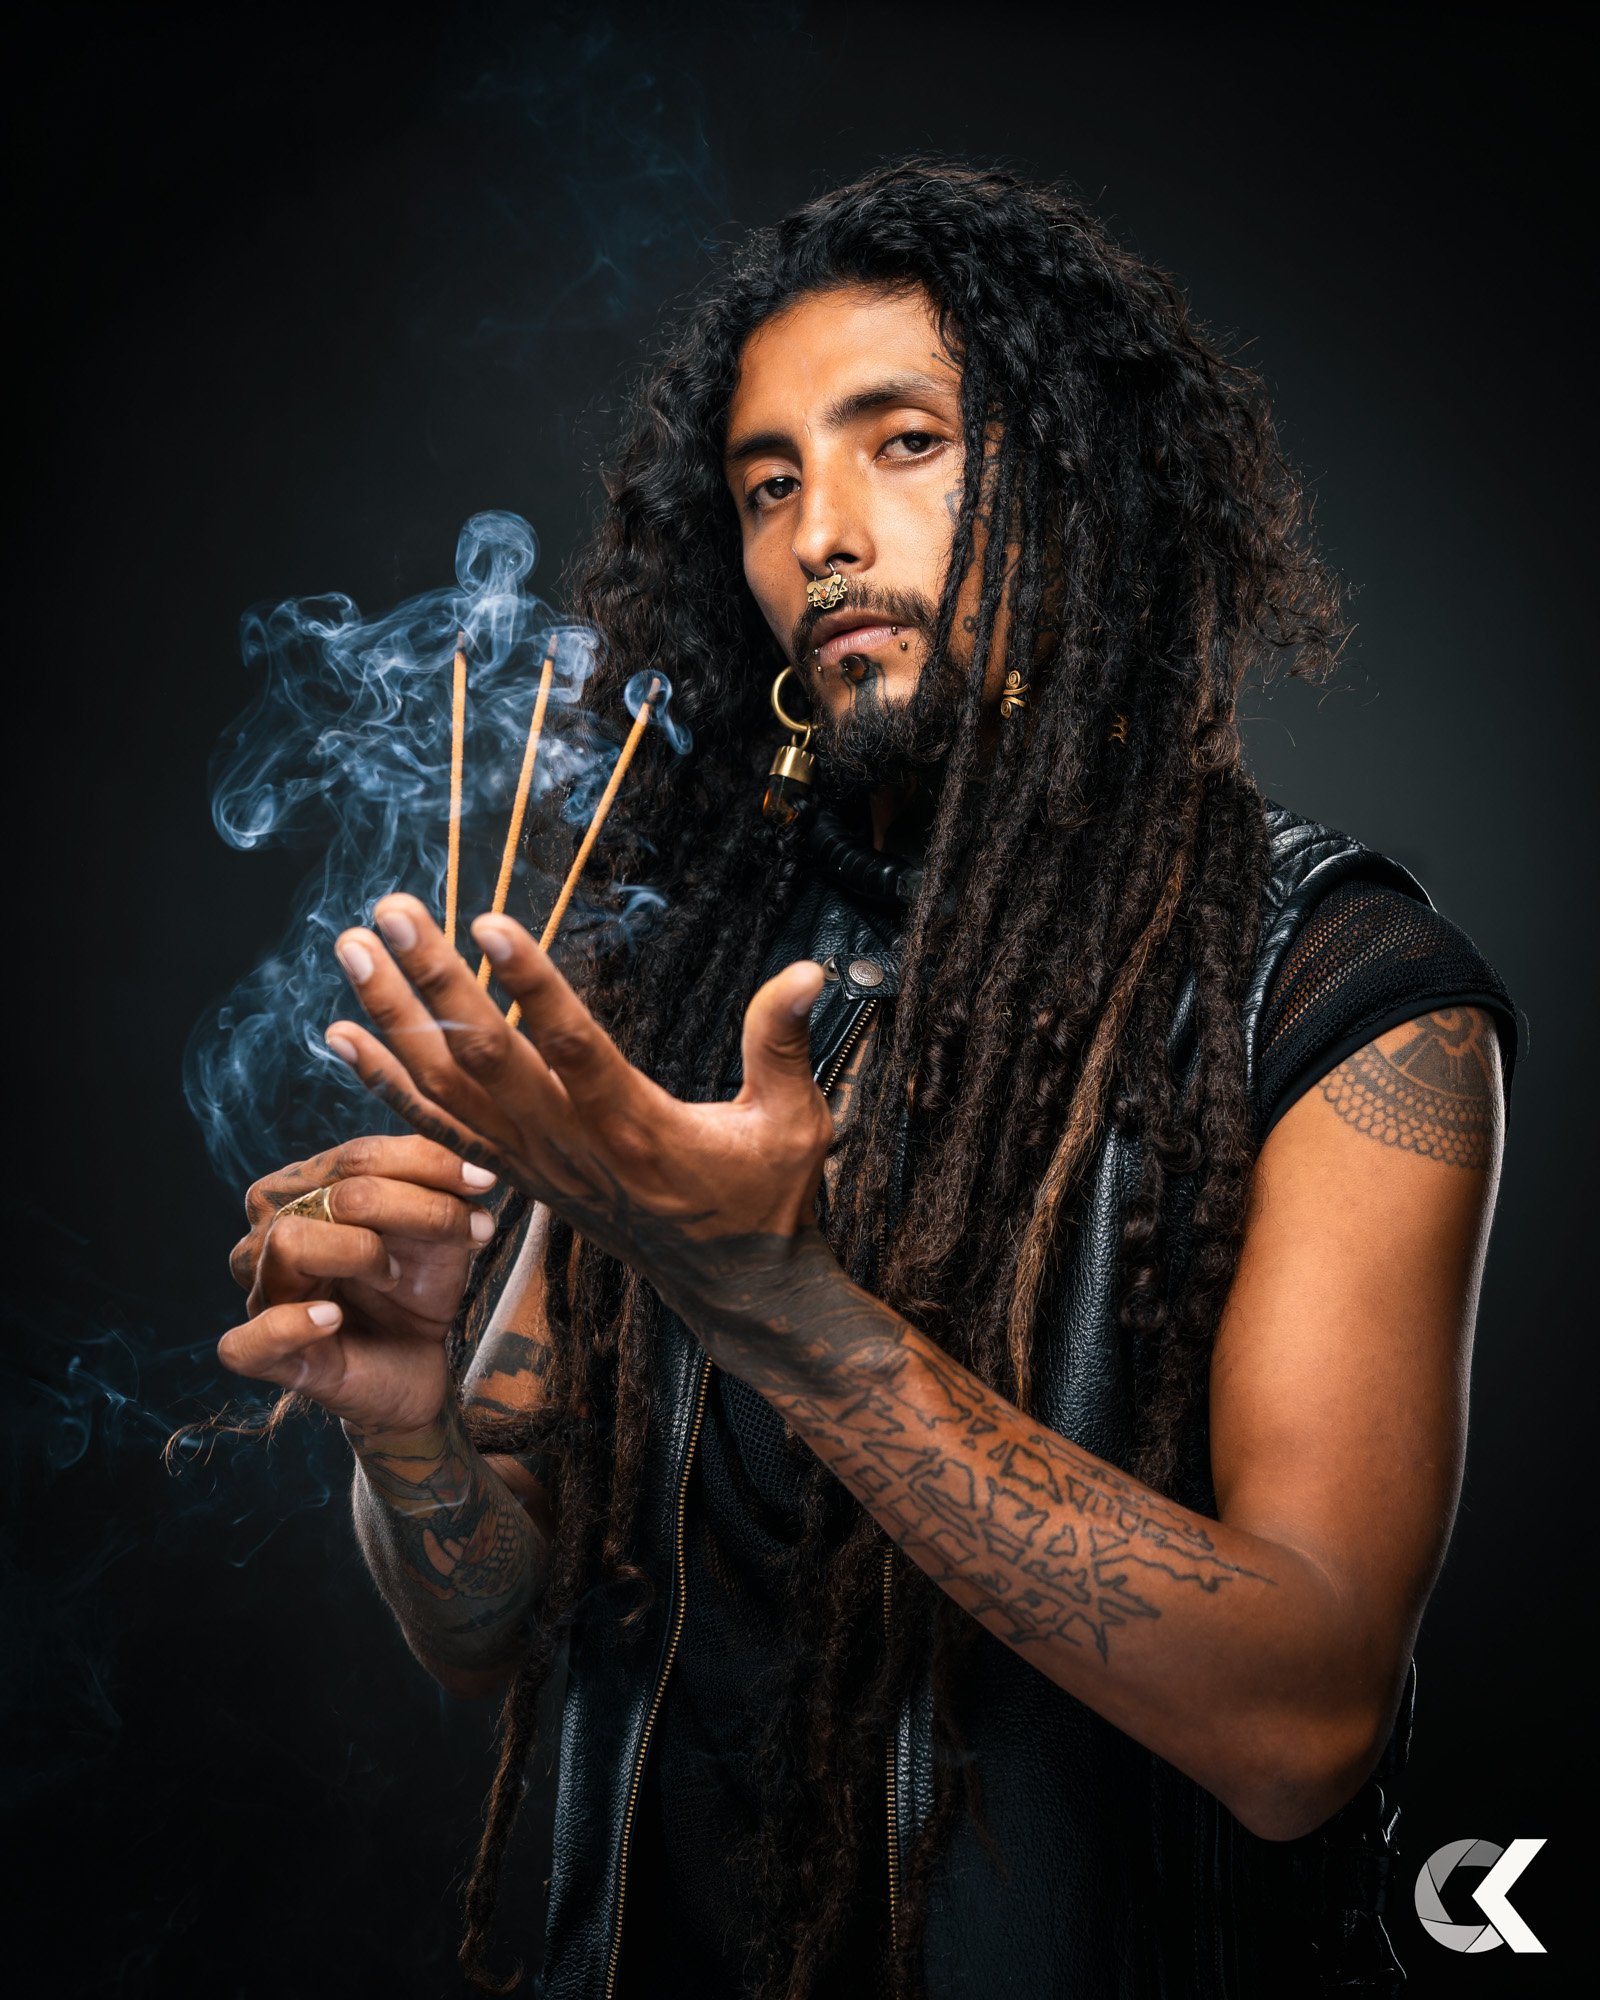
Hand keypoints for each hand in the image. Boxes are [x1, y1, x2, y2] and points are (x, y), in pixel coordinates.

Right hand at [218, 1135, 498, 1433]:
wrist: (417, 1364)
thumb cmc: (415, 1286)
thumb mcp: (434, 1225)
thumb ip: (435, 1178)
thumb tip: (464, 1143)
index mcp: (302, 1188)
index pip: (359, 1156)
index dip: (427, 1163)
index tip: (484, 1180)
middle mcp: (269, 1231)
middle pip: (338, 1193)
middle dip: (419, 1209)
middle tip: (471, 1232)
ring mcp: (262, 1291)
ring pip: (292, 1242)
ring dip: (361, 1254)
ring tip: (394, 1277)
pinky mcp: (264, 1355)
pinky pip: (250, 1338)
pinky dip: (291, 1324)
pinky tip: (332, 1318)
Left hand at [323, 895, 835, 1366]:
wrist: (729, 1288)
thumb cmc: (765, 1198)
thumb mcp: (794, 1123)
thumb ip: (783, 1043)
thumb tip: (809, 971)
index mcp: (638, 1132)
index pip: (573, 1052)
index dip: (532, 988)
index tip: (490, 923)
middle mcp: (571, 1150)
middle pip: (486, 1062)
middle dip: (432, 983)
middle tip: (393, 911)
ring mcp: (535, 1166)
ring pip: (447, 1090)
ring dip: (393, 1017)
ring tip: (352, 947)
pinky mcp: (516, 1176)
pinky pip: (435, 1129)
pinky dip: (385, 1082)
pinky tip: (343, 1034)